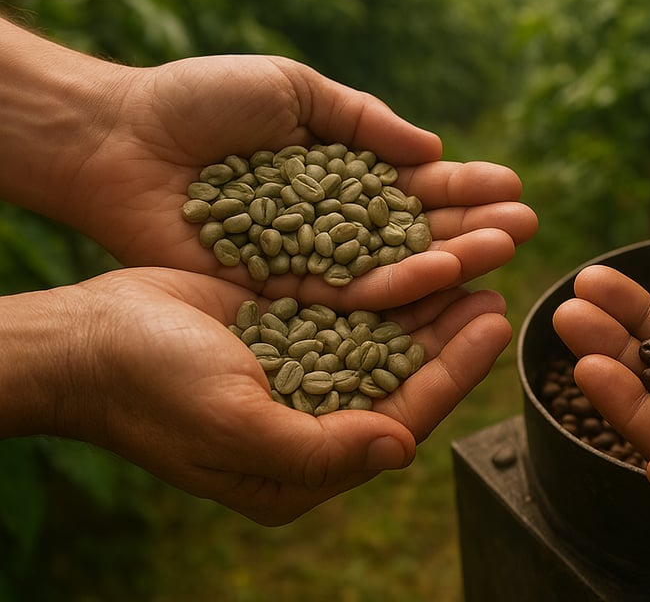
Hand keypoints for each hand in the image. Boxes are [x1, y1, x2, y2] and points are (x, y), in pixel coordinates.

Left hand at [2, 38, 535, 307]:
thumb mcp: (296, 88)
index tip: (514, 187)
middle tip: (529, 228)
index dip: (466, 187)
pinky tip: (440, 277)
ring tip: (502, 250)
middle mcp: (334, 221)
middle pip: (416, 230)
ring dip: (450, 260)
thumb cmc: (203, 99)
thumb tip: (433, 150)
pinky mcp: (279, 292)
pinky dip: (394, 287)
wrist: (122, 137)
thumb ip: (366, 120)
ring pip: (391, 267)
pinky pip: (344, 294)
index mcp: (342, 169)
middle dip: (474, 227)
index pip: (417, 184)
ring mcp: (309, 260)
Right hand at [29, 267, 511, 524]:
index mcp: (303, 464)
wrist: (85, 339)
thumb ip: (319, 447)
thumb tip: (400, 450)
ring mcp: (301, 371)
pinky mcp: (288, 327)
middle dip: (453, 332)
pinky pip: (353, 304)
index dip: (453, 373)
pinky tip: (422, 250)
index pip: (401, 417)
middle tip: (498, 285)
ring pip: (385, 335)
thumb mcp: (235, 425)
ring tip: (476, 261)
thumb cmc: (152, 388)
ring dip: (430, 300)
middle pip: (403, 374)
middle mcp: (311, 419)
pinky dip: (388, 280)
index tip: (494, 325)